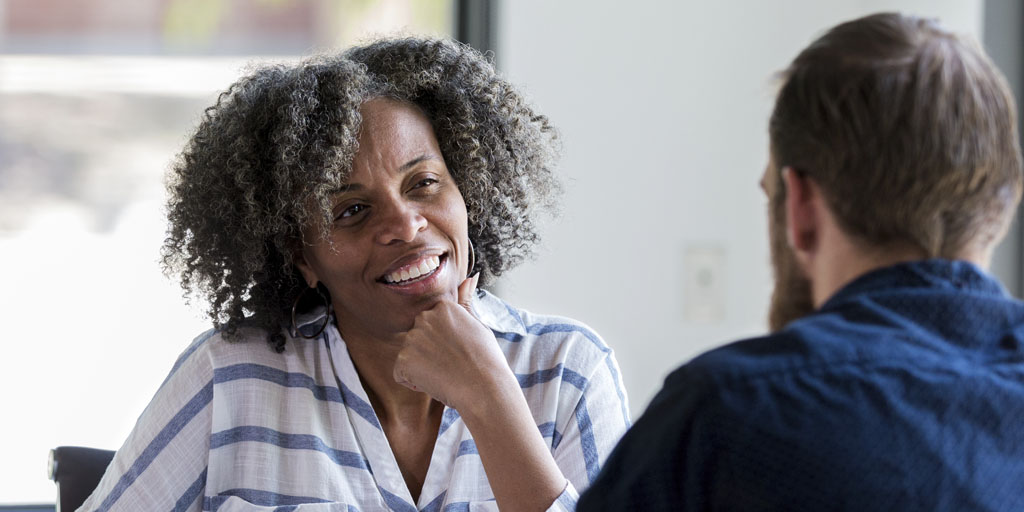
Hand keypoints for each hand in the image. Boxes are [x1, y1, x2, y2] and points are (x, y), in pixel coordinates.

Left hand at [393, 274, 515, 409]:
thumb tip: (471, 278)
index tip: (459, 351)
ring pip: (409, 356)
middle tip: (453, 363)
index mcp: (443, 307)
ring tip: (445, 373)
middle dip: (429, 353)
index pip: (431, 326)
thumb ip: (466, 303)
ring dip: (422, 368)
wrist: (485, 388)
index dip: (443, 344)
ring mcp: (412, 338)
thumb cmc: (486, 360)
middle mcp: (424, 317)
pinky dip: (414, 382)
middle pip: (417, 339)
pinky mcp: (403, 360)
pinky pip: (401, 374)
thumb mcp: (479, 325)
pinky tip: (435, 382)